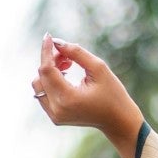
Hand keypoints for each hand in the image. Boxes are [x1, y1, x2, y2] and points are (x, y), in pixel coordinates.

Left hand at [31, 36, 144, 157]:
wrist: (118, 121)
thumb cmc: (113, 94)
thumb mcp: (99, 69)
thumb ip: (76, 53)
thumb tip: (57, 42)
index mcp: (67, 98)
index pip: (47, 70)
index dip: (46, 51)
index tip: (48, 36)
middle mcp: (57, 109)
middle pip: (41, 76)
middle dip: (51, 60)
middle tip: (67, 54)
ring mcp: (54, 115)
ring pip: (39, 85)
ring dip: (50, 71)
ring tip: (68, 65)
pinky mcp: (55, 116)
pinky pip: (43, 93)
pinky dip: (51, 81)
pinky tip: (65, 75)